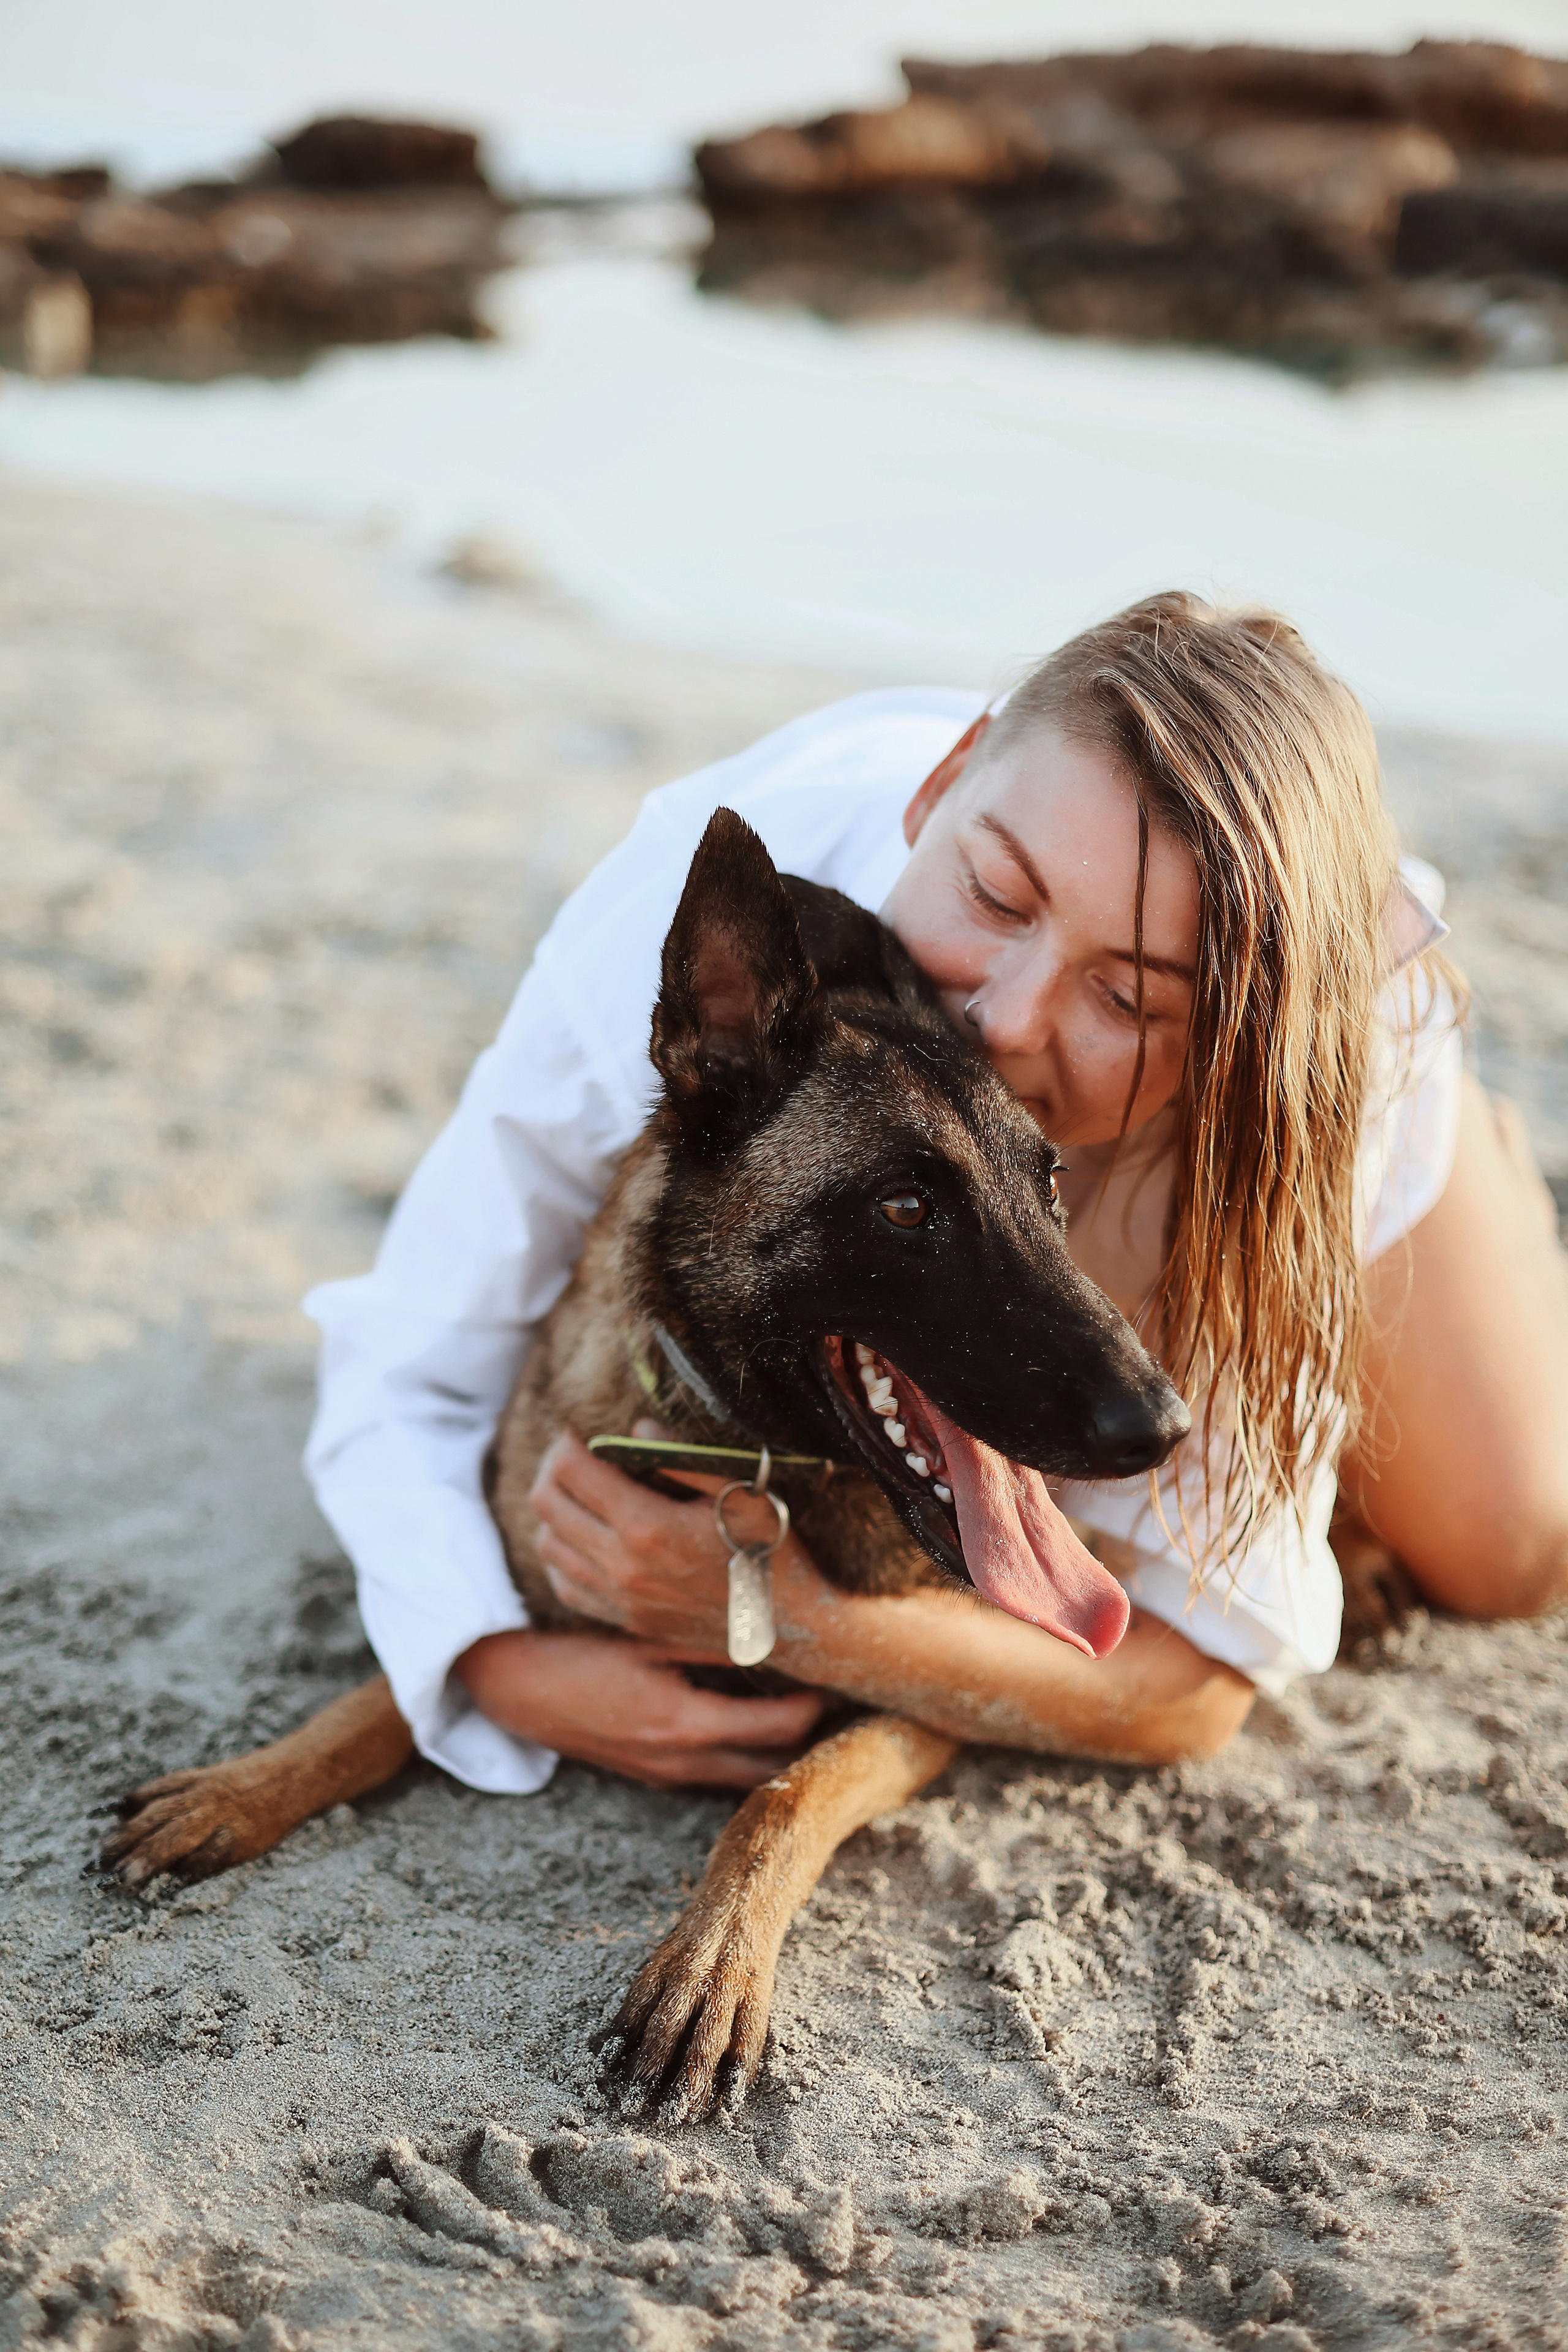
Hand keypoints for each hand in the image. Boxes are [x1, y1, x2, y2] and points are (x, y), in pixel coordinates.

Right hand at [453, 1627, 825, 1788]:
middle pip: (771, 1768)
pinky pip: (714, 1774)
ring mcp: (664, 1774)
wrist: (511, 1689)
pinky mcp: (651, 1773)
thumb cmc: (574, 1654)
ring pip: (743, 1777)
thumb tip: (771, 1627)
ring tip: (803, 1711)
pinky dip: (741, 1754)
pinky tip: (750, 1719)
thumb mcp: (644, 1637)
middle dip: (806, 1741)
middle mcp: (680, 1761)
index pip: (778, 1729)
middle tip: (836, 1701)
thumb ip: (707, 1639)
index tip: (837, 1676)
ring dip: (775, 1751)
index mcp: (683, 1724)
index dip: (816, 1707)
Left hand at [528, 1426, 804, 1653]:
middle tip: (573, 1457)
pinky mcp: (625, 1621)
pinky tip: (585, 1538)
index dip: (567, 1444)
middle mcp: (623, 1567)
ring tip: (579, 1494)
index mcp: (648, 1527)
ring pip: (548, 1545)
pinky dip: (563, 1556)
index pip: (571, 1472)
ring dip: (554, 1512)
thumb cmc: (770, 1547)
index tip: (580, 1433)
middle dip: (553, 1469)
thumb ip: (682, 1457)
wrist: (790, 1624)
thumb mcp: (739, 1491)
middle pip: (547, 1504)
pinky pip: (566, 1584)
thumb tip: (637, 1429)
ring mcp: (620, 1600)